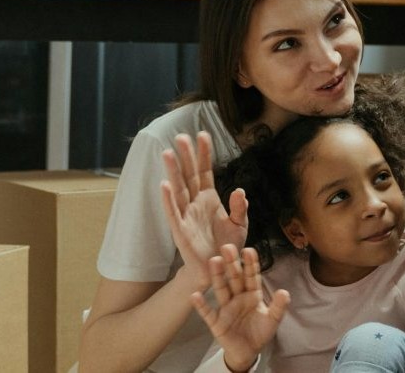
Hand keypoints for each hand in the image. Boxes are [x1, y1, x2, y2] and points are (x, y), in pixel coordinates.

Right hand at [160, 132, 248, 287]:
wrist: (219, 269)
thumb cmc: (227, 245)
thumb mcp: (240, 224)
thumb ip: (240, 207)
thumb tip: (239, 190)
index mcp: (209, 198)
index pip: (205, 171)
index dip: (204, 154)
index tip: (202, 134)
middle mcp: (195, 203)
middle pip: (189, 175)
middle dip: (186, 156)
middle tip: (181, 135)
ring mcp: (186, 215)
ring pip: (179, 189)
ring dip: (173, 172)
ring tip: (168, 153)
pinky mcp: (180, 231)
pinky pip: (173, 212)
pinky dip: (168, 199)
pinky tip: (164, 184)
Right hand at [192, 244, 290, 371]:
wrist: (248, 351)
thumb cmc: (260, 331)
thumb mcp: (272, 320)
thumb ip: (278, 307)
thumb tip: (285, 292)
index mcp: (252, 294)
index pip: (251, 276)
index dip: (250, 264)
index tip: (249, 250)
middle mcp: (238, 297)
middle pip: (234, 278)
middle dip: (232, 263)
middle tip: (227, 247)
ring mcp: (226, 308)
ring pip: (221, 289)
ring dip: (217, 276)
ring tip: (214, 261)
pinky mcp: (216, 322)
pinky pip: (208, 312)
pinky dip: (201, 305)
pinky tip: (195, 295)